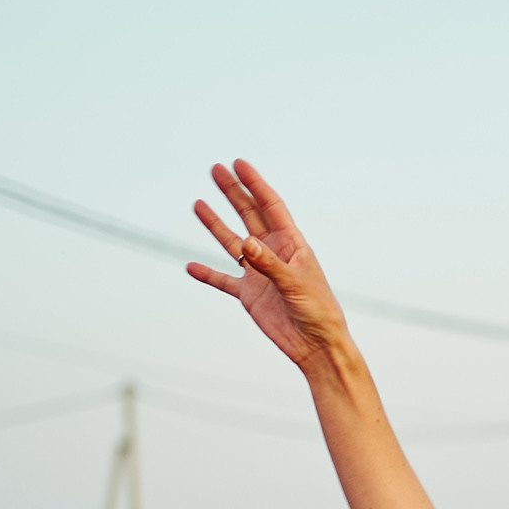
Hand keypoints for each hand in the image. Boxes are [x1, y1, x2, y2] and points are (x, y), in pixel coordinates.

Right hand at [186, 161, 350, 369]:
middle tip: (215, 170)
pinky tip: (191, 266)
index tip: (238, 164)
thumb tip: (246, 242)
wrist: (316, 345)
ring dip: (216, 224)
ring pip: (233, 243)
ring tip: (198, 204)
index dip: (255, 184)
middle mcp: (274, 253)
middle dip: (233, 193)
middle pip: (249, 216)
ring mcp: (259, 273)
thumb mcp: (295, 284)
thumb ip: (270, 264)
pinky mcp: (249, 295)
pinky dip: (208, 274)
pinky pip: (223, 281)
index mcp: (292, 244)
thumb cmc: (317, 311)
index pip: (271, 206)